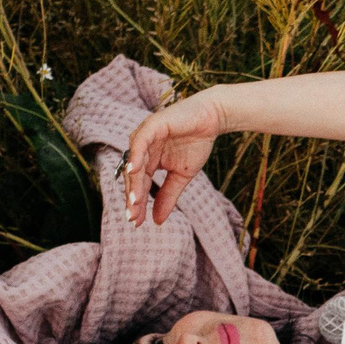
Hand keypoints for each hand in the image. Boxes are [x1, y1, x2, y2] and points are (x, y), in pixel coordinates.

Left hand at [122, 90, 226, 227]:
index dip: (137, 204)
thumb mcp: (181, 176)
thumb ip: (168, 195)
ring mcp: (145, 136)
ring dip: (133, 182)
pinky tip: (134, 171)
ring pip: (134, 162)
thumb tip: (157, 221)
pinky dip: (136, 156)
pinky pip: (140, 143)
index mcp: (147, 160)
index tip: (137, 223)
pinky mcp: (152, 125)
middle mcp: (142, 149)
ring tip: (134, 201)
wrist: (211, 120)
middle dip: (133, 197)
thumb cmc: (196, 143)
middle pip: (133, 177)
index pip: (138, 185)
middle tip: (133, 217)